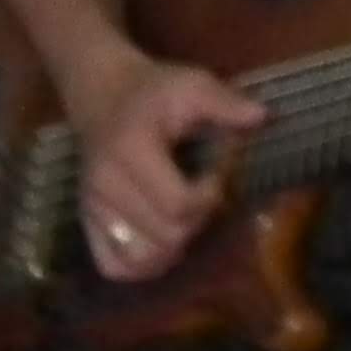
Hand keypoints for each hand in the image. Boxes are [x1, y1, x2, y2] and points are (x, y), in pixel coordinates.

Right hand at [71, 50, 264, 284]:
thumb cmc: (154, 91)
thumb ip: (225, 102)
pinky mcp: (87, 223)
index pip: (178, 205)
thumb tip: (262, 117)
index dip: (210, 197)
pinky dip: (142, 266)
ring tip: (186, 219)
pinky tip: (162, 242)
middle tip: (205, 195)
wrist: (103, 95)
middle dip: (197, 221)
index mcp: (130, 153)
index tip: (218, 174)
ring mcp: (92, 210)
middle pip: (165, 237)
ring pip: (139, 261)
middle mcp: (105, 188)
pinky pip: (113, 266)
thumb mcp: (192, 84)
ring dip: (173, 248)